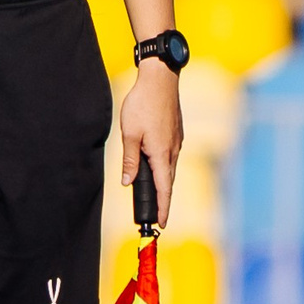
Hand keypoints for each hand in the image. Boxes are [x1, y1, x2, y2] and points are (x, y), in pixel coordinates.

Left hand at [117, 60, 182, 227]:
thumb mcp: (129, 133)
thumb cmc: (142, 104)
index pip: (163, 188)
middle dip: (163, 200)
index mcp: (161, 153)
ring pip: (169, 169)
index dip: (162, 207)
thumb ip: (130, 159)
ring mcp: (176, 141)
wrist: (160, 79)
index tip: (161, 224)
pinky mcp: (175, 133)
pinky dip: (164, 168)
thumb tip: (128, 182)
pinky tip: (156, 168)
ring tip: (155, 197)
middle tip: (157, 217)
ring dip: (163, 184)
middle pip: (168, 182)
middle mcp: (173, 150)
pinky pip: (170, 157)